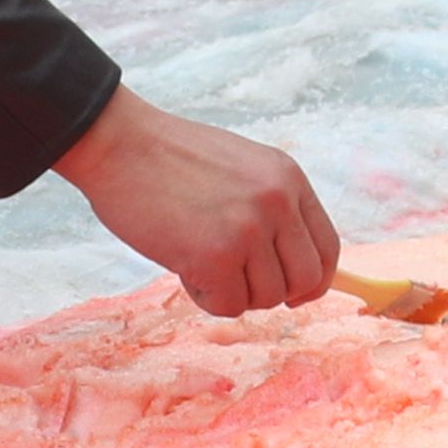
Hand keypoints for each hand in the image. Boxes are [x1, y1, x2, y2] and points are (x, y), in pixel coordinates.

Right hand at [50, 87, 341, 315]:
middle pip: (305, 279)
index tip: (295, 293)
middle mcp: (277, 202)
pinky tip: (184, 268)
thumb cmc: (170, 159)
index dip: (315, 280)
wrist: (119, 143)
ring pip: (266, 297)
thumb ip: (271, 207)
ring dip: (233, 292)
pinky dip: (206, 297)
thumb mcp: (241, 168)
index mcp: (288, 178)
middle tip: (240, 285)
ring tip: (200, 261)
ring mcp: (248, 229)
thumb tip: (291, 263)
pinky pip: (229, 305)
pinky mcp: (214, 255)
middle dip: (275, 294)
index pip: (328, 246)